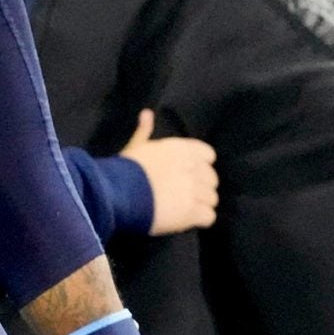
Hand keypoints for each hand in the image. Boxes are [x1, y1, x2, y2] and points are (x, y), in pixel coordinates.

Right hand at [119, 110, 218, 235]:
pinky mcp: (193, 211)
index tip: (189, 174)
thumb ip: (145, 131)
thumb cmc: (127, 168)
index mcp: (182, 149)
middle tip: (186, 195)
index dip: (201, 166)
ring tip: (186, 210)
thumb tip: (146, 113)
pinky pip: (210, 217)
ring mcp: (194, 190)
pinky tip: (188, 220)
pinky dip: (201, 220)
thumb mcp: (136, 146)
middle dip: (202, 188)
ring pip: (212, 199)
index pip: (208, 155)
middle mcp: (193, 167)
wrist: (121, 192)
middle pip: (212, 179)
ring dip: (201, 205)